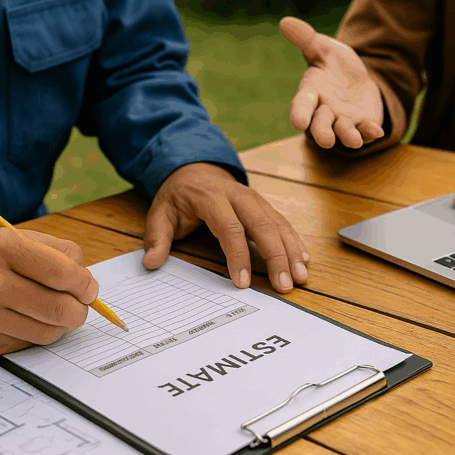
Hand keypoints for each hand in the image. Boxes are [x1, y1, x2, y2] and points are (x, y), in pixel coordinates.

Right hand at [0, 228, 97, 356]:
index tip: (88, 287)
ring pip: (48, 333)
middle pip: (60, 308)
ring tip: (53, 313)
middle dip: (80, 310)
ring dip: (61, 326)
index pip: (62, 272)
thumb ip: (54, 251)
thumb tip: (86, 280)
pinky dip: (34, 335)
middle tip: (79, 306)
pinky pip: (26, 345)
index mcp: (0, 247)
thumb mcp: (8, 238)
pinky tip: (24, 321)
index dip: (85, 284)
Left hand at [142, 163, 309, 292]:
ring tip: (301, 277)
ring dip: (291, 252)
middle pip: (263, 226)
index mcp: (212, 198)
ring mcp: (255, 200)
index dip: (238, 256)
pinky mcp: (264, 205)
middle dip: (276, 257)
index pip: (229, 229)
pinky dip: (295, 242)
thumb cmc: (178, 196)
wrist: (194, 168)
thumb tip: (151, 263)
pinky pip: (283, 223)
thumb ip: (156, 238)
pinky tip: (304, 260)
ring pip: (278, 225)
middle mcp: (239, 196)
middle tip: (284, 285)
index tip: (243, 283)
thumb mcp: (160, 213)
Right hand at [279, 16, 383, 148]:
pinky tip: (376, 131)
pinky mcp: (362, 124)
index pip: (302, 104)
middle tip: (325, 140)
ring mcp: (343, 120)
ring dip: (347, 137)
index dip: (300, 113)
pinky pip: (365, 131)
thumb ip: (306, 38)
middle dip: (322, 132)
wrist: (359, 79)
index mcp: (311, 92)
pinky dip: (370, 133)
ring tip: (354, 140)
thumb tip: (285, 21)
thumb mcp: (323, 48)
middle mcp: (324, 111)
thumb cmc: (334, 65)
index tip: (298, 122)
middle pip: (319, 125)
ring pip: (342, 132)